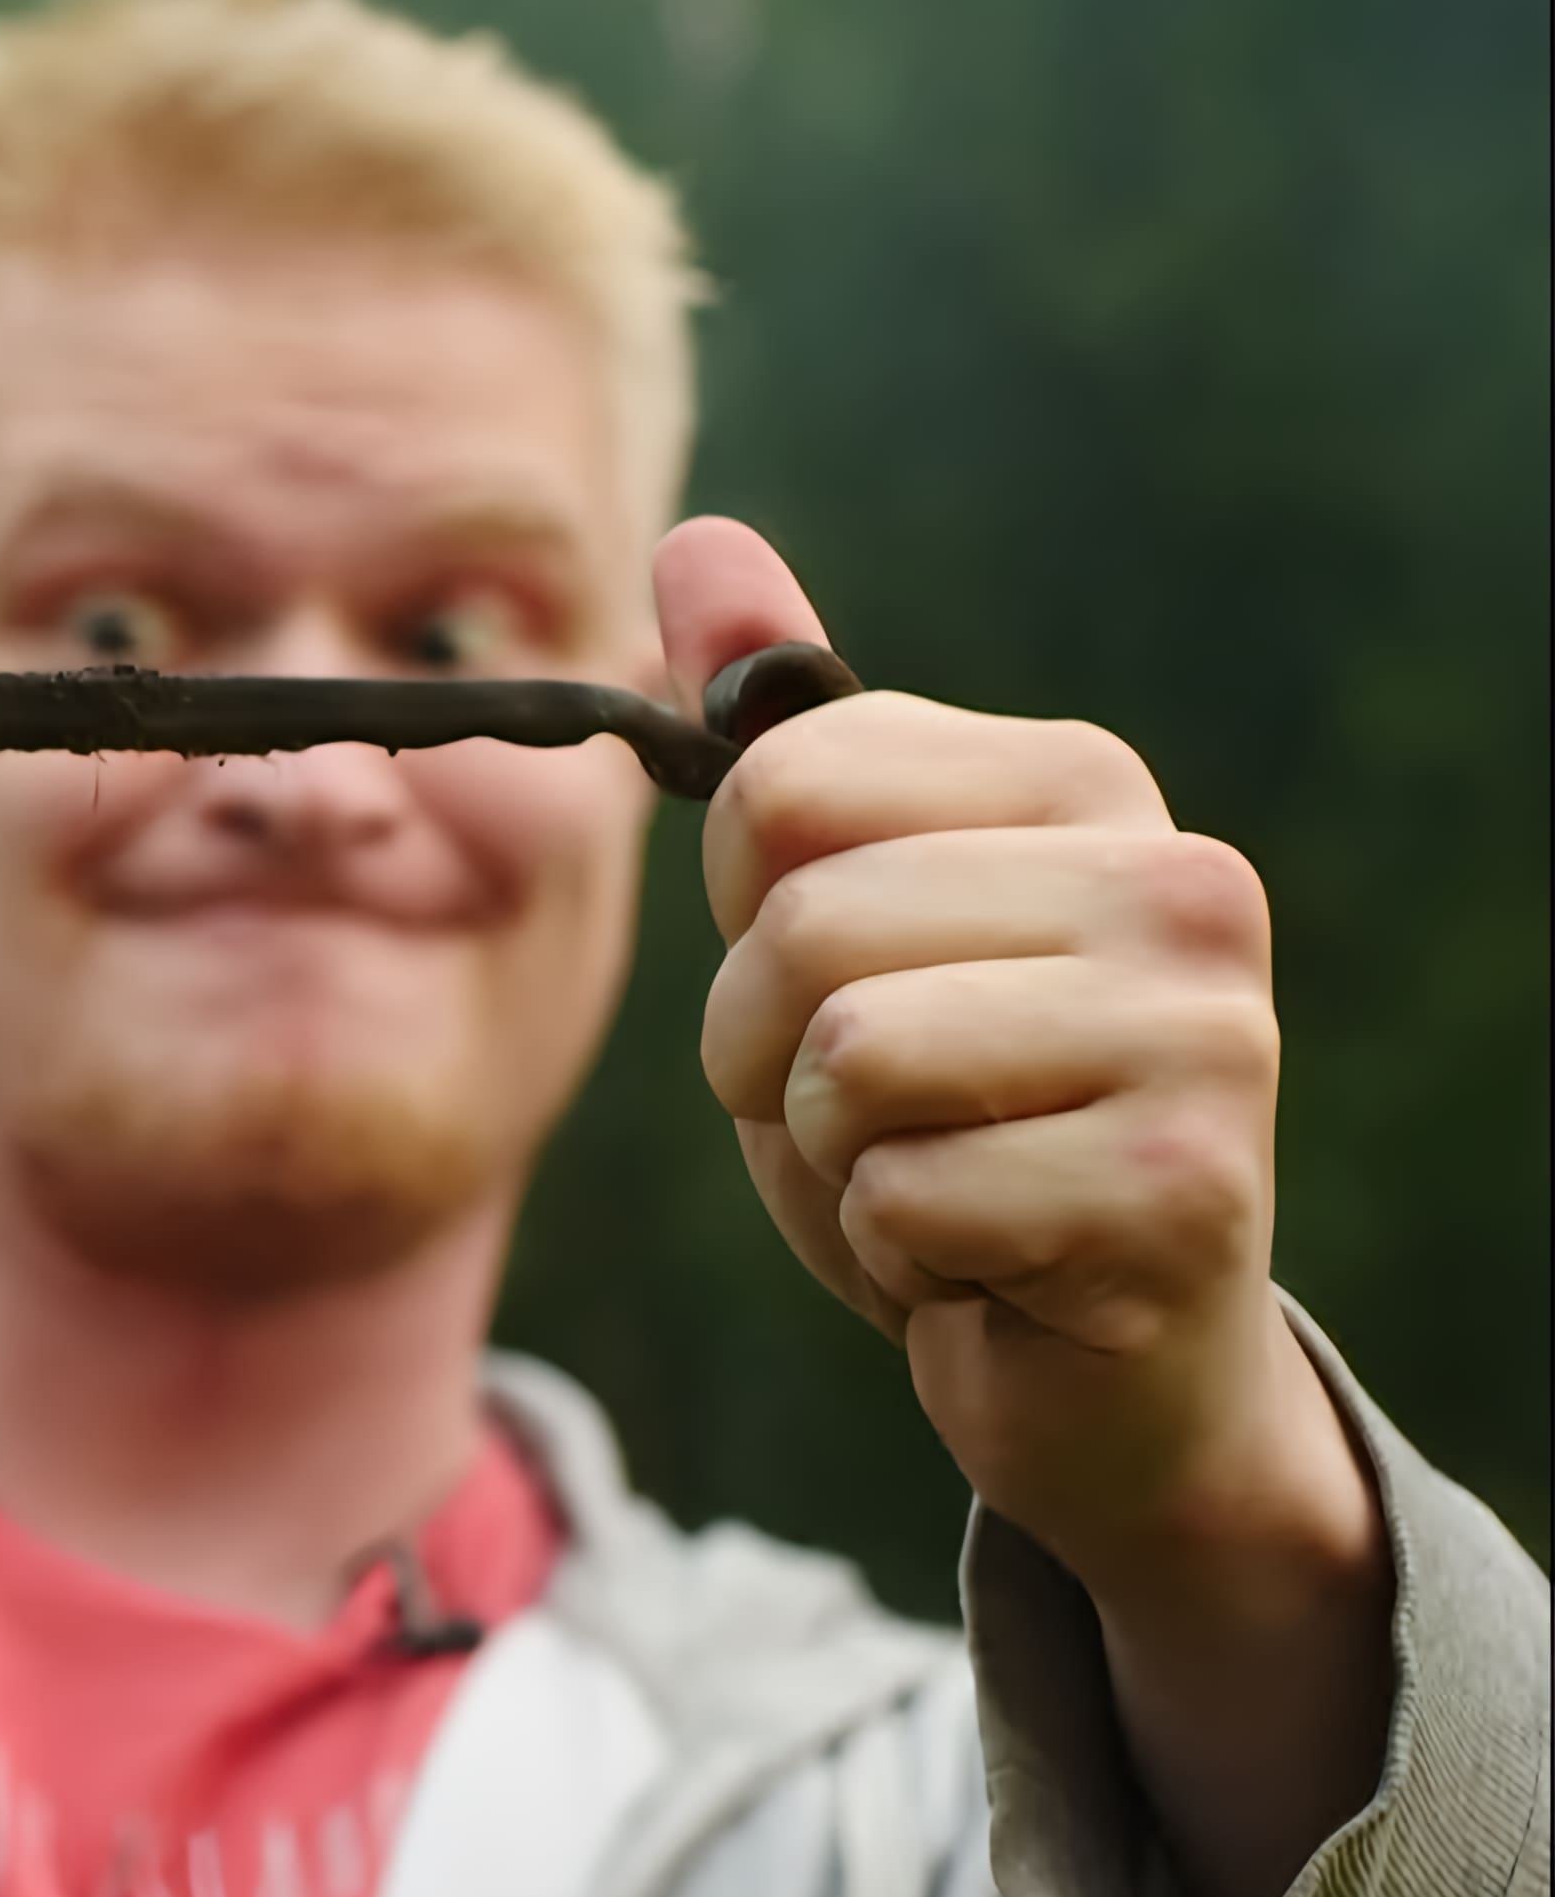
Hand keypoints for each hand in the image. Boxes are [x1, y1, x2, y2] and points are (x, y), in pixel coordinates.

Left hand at [655, 522, 1384, 1896]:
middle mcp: (1175, 882)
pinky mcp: (1185, 1190)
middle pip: (798, 929)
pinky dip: (895, 1252)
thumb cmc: (951, 1112)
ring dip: (829, 1156)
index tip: (832, 974)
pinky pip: (900, 1198)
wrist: (1106, 1357)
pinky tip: (989, 1258)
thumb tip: (692, 539)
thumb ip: (773, 731)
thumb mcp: (837, 906)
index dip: (741, 908)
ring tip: (932, 1173)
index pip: (774, 782)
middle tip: (870, 1112)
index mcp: (1084, 782)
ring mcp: (1204, 1035)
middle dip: (766, 1054)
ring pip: (843, 1062)